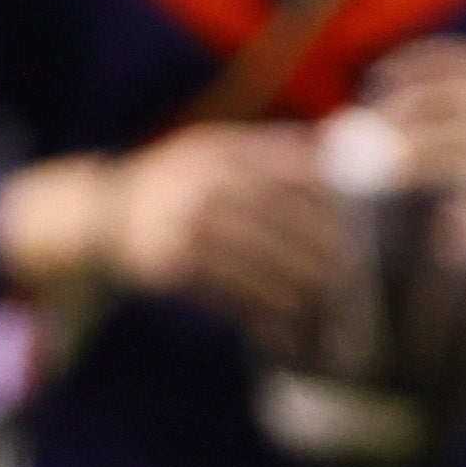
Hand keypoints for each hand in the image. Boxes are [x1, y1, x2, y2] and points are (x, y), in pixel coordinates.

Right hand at [100, 125, 351, 344]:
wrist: (105, 217)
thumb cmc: (176, 184)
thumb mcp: (211, 150)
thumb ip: (264, 149)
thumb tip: (332, 153)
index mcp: (218, 152)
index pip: (286, 170)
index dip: (327, 196)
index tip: (360, 217)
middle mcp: (201, 185)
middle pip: (278, 216)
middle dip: (321, 245)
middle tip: (354, 266)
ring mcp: (183, 226)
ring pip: (257, 259)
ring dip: (297, 281)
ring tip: (328, 296)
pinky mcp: (170, 266)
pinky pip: (228, 291)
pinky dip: (262, 307)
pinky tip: (287, 317)